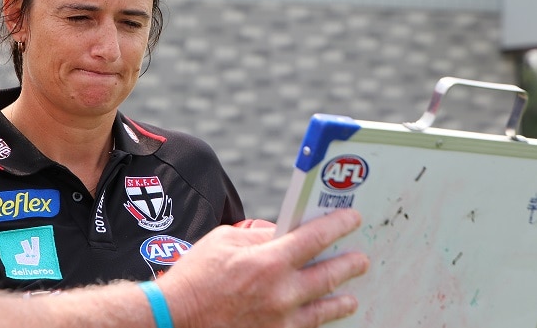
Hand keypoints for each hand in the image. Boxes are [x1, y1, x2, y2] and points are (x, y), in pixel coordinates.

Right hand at [158, 209, 368, 327]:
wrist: (176, 319)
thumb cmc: (196, 276)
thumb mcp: (224, 240)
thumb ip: (258, 234)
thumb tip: (281, 232)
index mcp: (269, 262)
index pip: (316, 238)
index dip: (338, 225)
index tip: (352, 219)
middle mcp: (282, 293)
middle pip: (329, 276)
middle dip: (349, 264)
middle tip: (360, 260)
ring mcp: (280, 321)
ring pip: (324, 310)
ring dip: (341, 301)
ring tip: (350, 296)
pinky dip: (318, 322)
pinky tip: (323, 318)